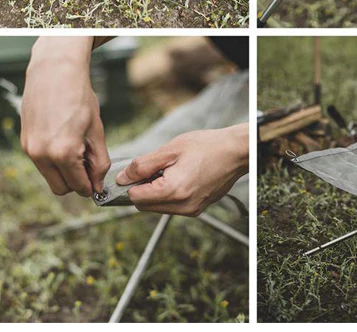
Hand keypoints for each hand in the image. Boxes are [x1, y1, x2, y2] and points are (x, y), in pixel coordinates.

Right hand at [20, 37, 109, 196]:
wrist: (55, 72)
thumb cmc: (79, 98)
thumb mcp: (97, 130)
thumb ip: (99, 161)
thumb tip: (97, 185)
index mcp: (64, 153)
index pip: (78, 187)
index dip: (91, 186)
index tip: (98, 181)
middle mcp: (42, 155)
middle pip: (61, 188)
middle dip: (76, 182)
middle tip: (89, 164)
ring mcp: (30, 149)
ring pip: (49, 176)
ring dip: (64, 171)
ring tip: (78, 147)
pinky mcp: (24, 142)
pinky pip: (41, 162)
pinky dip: (54, 159)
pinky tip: (65, 139)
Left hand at [115, 123, 248, 216]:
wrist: (235, 151)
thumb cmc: (206, 146)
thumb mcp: (170, 150)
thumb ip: (142, 165)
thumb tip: (121, 178)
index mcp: (173, 191)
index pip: (135, 197)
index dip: (131, 182)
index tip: (139, 169)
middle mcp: (182, 206)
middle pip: (144, 205)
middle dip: (143, 188)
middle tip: (157, 166)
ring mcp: (191, 210)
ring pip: (158, 207)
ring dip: (156, 191)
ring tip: (171, 169)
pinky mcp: (197, 209)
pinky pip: (172, 206)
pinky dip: (169, 193)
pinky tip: (181, 176)